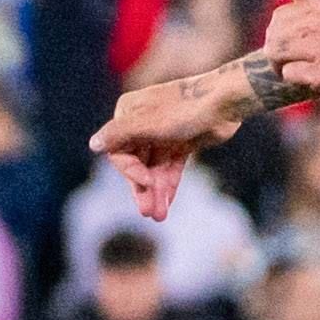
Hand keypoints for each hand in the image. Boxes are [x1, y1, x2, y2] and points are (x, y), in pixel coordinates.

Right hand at [91, 72, 245, 218]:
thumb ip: (119, 134)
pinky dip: (169, 183)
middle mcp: (142, 122)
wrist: (226, 103)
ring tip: (159, 216)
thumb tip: (93, 144)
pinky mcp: (182, 142)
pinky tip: (168, 202)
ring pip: (155, 168)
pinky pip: (170, 167)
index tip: (146, 183)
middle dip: (143, 189)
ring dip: (156, 191)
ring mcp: (163, 133)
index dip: (130, 172)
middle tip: (148, 213)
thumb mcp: (147, 123)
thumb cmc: (185, 109)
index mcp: (128, 113)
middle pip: (137, 162)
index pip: (118, 151)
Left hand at [267, 0, 319, 104]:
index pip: (281, 15)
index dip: (279, 32)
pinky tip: (310, 82)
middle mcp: (319, 23)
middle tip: (288, 63)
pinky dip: (295, 80)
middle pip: (274, 34)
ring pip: (275, 52)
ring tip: (295, 73)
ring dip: (281, 65)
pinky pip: (290, 73)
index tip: (291, 45)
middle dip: (276, 50)